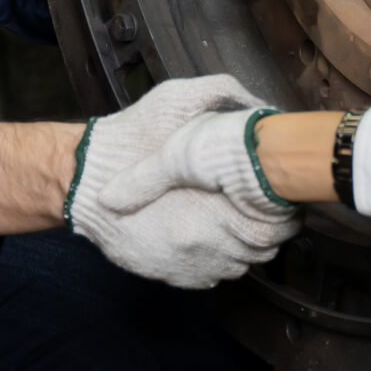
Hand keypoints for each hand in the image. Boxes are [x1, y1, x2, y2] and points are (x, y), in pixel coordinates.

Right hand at [66, 75, 299, 287]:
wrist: (85, 180)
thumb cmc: (134, 139)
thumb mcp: (178, 99)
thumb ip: (225, 94)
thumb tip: (265, 108)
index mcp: (216, 202)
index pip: (278, 224)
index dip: (285, 209)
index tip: (281, 193)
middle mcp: (209, 242)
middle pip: (264, 247)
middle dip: (269, 227)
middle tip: (262, 206)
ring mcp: (193, 264)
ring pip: (242, 265)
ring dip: (245, 246)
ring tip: (236, 220)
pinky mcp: (176, 276)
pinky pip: (214, 277)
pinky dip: (220, 260)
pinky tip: (212, 239)